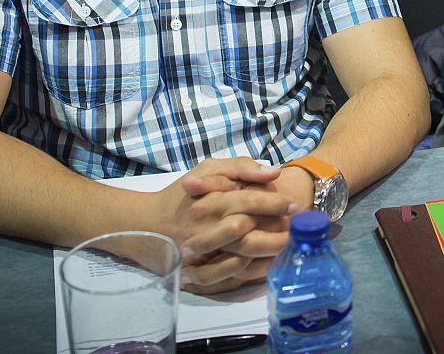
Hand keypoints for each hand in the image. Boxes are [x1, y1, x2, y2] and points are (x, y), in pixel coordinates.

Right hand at [139, 158, 298, 291]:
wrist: (146, 223)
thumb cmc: (183, 194)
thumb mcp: (208, 168)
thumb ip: (241, 167)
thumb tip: (274, 171)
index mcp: (212, 200)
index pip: (249, 201)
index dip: (275, 203)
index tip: (293, 205)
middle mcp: (207, 227)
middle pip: (249, 233)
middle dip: (278, 233)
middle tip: (296, 231)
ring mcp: (201, 253)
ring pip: (241, 256)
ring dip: (268, 254)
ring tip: (287, 247)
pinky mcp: (196, 272)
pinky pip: (226, 277)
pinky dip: (248, 272)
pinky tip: (265, 265)